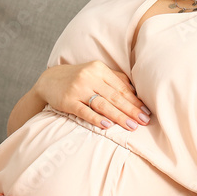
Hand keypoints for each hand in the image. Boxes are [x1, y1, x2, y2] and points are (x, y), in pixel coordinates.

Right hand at [34, 61, 150, 130]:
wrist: (49, 80)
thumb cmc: (78, 78)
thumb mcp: (96, 73)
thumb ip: (115, 79)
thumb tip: (136, 92)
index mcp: (99, 69)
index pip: (121, 87)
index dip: (135, 101)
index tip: (147, 112)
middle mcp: (89, 77)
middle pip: (114, 96)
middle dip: (131, 110)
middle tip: (144, 121)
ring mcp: (78, 89)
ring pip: (102, 104)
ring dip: (119, 116)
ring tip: (131, 126)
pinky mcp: (67, 101)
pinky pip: (84, 111)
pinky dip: (96, 119)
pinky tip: (108, 125)